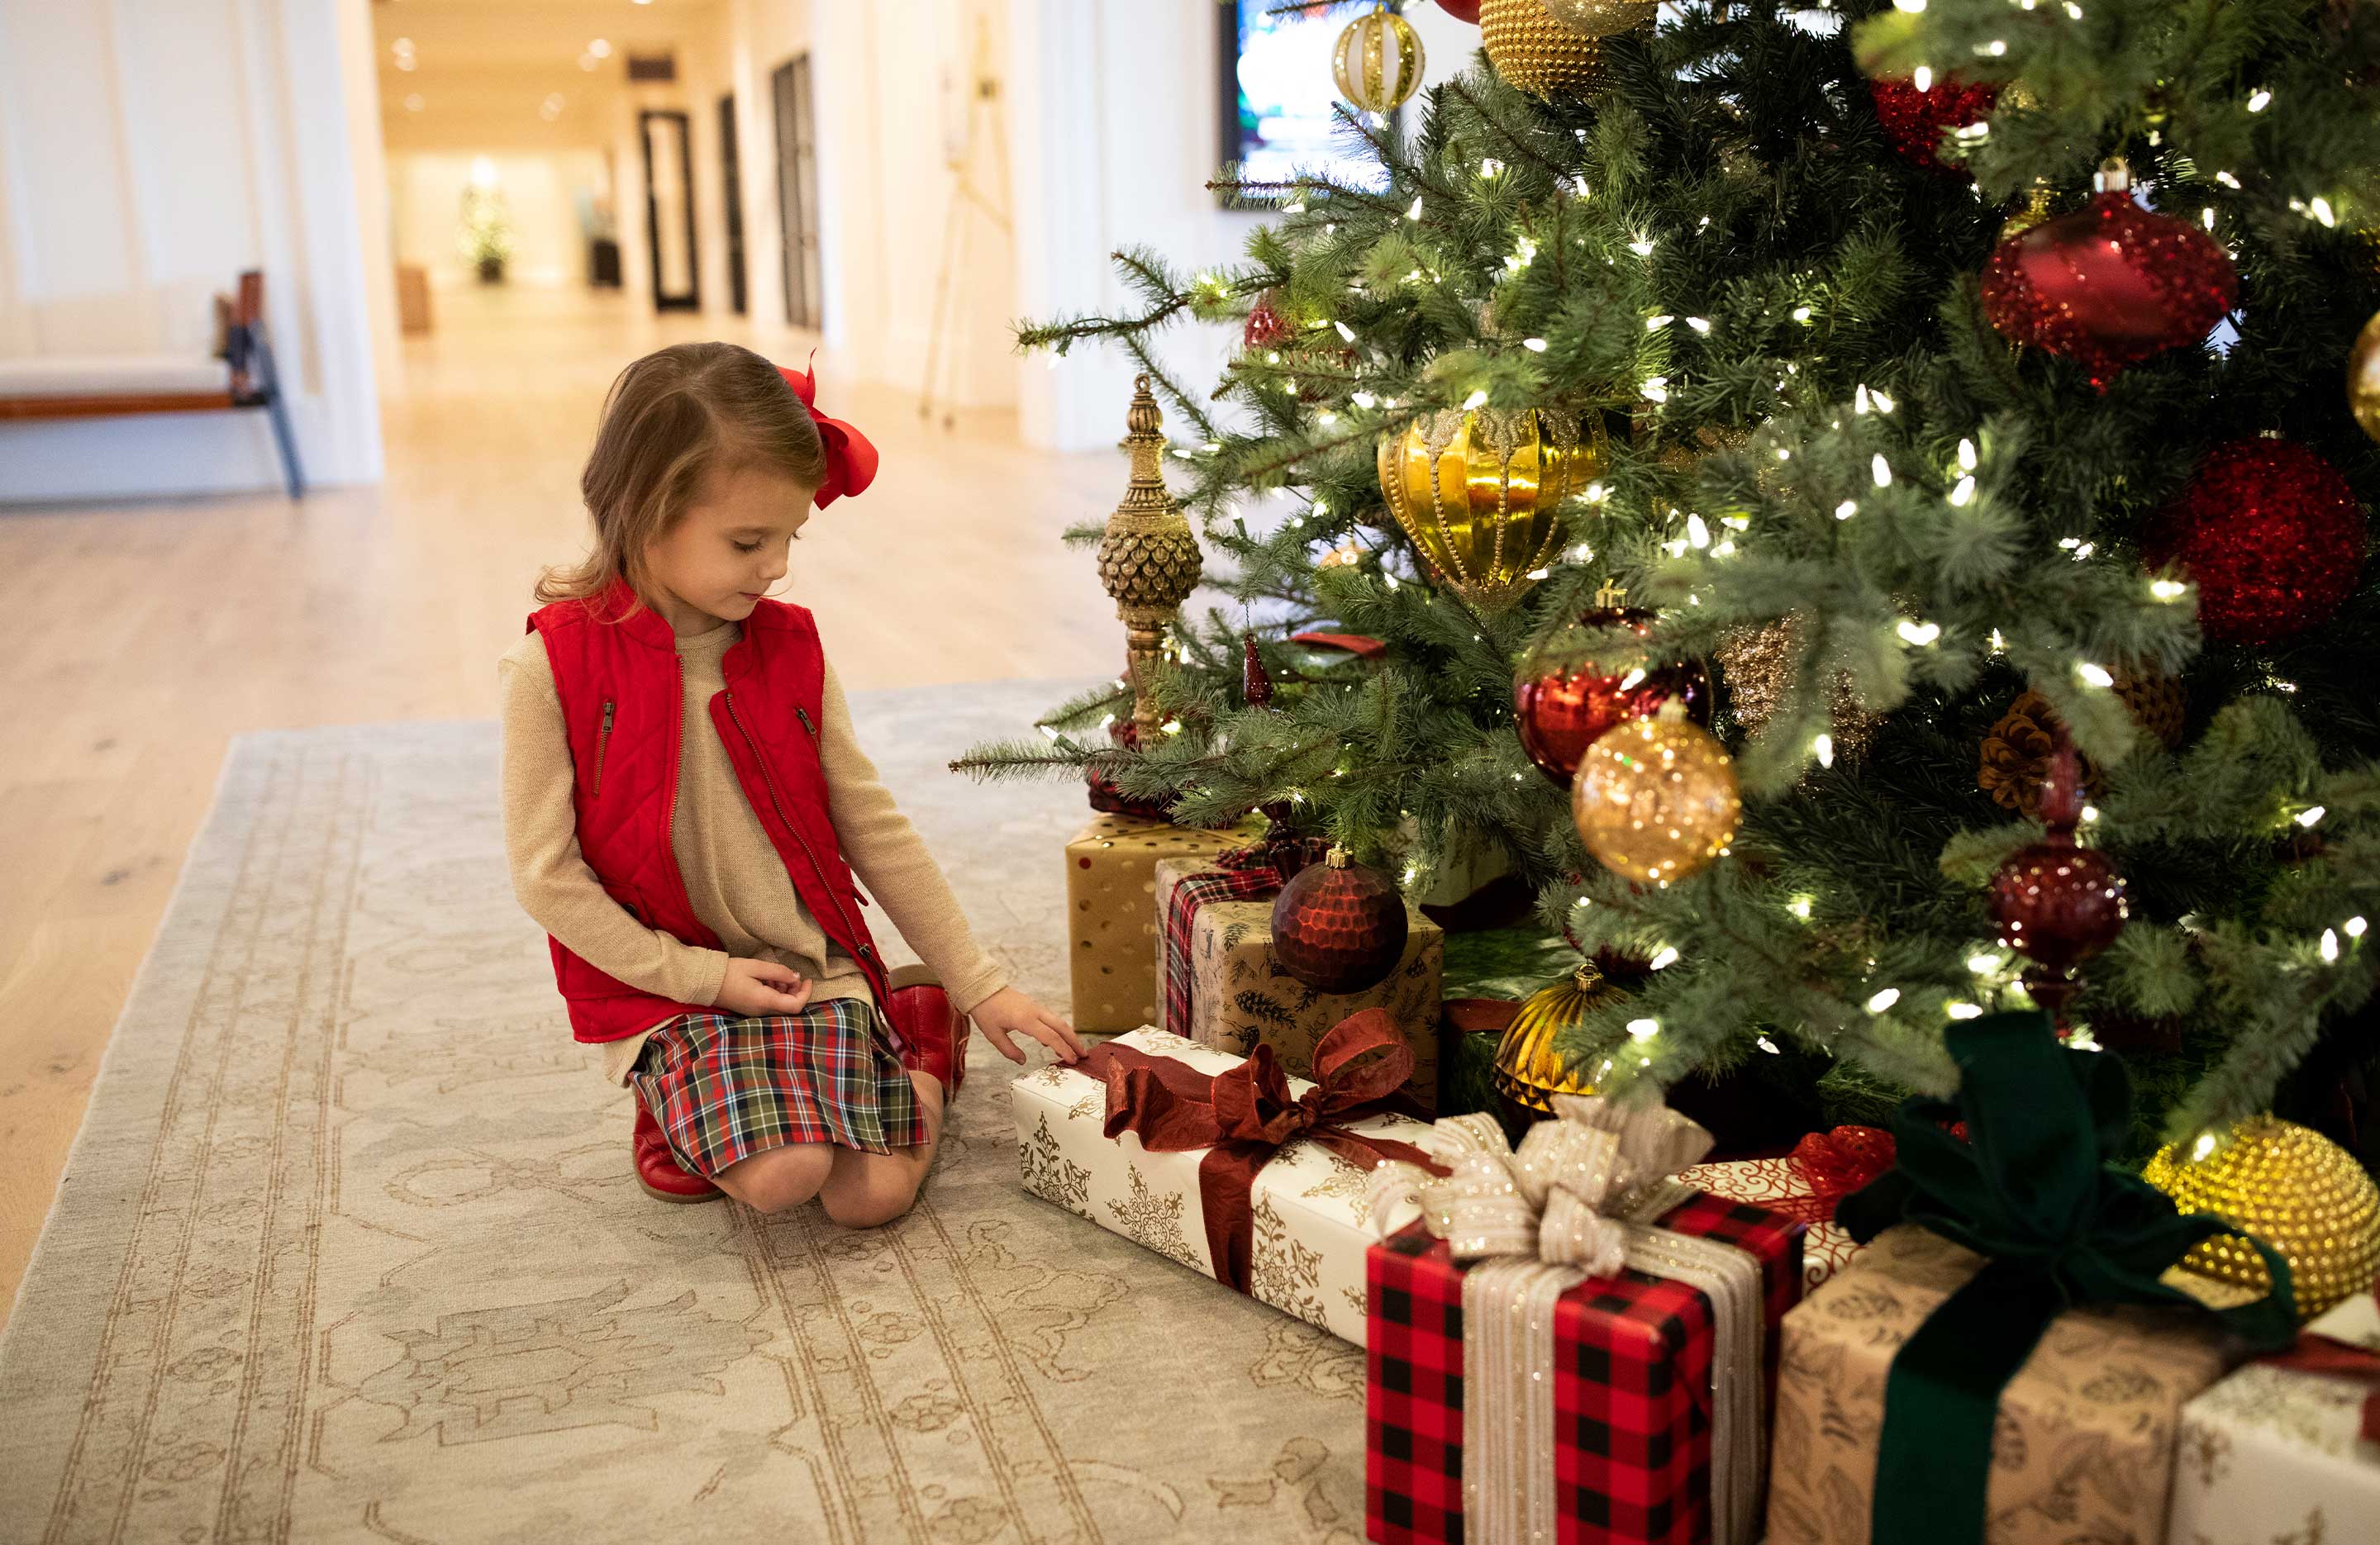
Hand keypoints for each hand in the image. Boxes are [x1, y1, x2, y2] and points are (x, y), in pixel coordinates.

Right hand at [714, 958, 814, 1016]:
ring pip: (780, 1005)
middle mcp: (762, 1011)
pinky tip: (766, 980)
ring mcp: (756, 1012)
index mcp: (765, 1001)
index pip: (795, 1006)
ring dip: (784, 990)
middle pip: (789, 1006)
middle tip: (789, 974)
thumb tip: (795, 977)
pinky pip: (770, 1004)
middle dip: (794, 990)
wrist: (706, 982)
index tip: (807, 979)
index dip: (806, 993)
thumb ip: (778, 972)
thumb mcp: (756, 967)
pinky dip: (774, 992)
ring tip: (774, 975)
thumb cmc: (730, 972)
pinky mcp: (751, 1009)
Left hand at [969, 986, 1084, 1065]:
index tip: (1072, 1061)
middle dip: (1074, 1042)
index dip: (1063, 1050)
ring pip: (1058, 1021)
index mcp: (1025, 1020)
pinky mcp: (1034, 1005)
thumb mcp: (993, 1035)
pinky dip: (1058, 1029)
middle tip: (1083, 1055)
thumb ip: (1009, 1050)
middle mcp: (1035, 1011)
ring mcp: (1036, 1006)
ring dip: (1069, 1035)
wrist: (983, 989)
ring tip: (1075, 1050)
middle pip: (1061, 1027)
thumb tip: (1022, 1061)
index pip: (1051, 1037)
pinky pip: (1051, 1018)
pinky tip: (1055, 1041)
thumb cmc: (986, 1011)